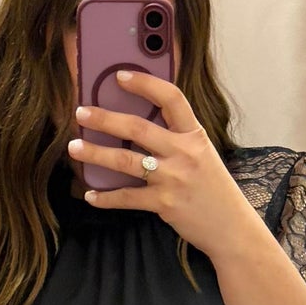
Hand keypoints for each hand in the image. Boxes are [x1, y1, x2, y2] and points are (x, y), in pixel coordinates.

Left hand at [68, 74, 266, 264]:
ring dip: (95, 154)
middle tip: (81, 113)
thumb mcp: (203, 155)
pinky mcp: (164, 203)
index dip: (144, 83)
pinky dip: (105, 197)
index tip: (120, 76)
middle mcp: (184, 153)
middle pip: (137, 128)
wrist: (232, 228)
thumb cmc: (214, 190)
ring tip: (74, 148)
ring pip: (125, 161)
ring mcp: (173, 178)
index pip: (171, 98)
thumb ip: (178, 139)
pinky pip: (126, 198)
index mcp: (195, 135)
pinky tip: (90, 195)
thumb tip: (137, 126)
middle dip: (104, 119)